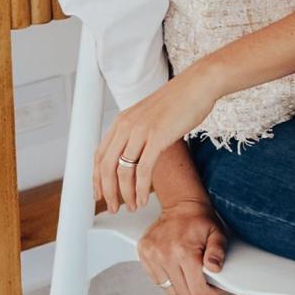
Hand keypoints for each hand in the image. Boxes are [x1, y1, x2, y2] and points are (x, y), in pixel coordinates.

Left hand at [93, 65, 219, 211]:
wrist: (197, 86)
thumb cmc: (178, 102)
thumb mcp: (148, 117)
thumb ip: (137, 133)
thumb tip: (132, 156)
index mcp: (122, 121)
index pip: (99, 154)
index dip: (97, 178)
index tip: (99, 194)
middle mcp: (126, 125)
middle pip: (106, 166)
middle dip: (107, 192)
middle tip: (112, 208)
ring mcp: (141, 131)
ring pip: (122, 171)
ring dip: (125, 194)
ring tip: (132, 207)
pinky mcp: (157, 137)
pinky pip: (142, 170)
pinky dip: (140, 189)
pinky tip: (143, 199)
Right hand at [137, 200, 227, 294]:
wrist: (180, 202)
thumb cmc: (200, 219)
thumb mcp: (217, 233)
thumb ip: (218, 251)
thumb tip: (214, 268)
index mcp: (184, 252)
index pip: (196, 291)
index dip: (208, 294)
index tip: (212, 288)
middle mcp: (165, 255)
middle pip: (183, 294)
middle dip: (195, 291)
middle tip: (202, 280)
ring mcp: (152, 254)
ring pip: (169, 290)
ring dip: (180, 285)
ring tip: (188, 271)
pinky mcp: (143, 252)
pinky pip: (157, 280)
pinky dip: (167, 277)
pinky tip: (175, 265)